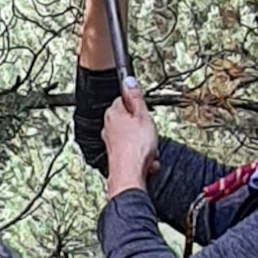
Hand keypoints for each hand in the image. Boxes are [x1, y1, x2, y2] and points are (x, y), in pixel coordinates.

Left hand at [103, 82, 159, 199]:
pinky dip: (143, 158)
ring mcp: (112, 143)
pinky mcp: (117, 157)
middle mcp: (108, 127)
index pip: (125, 100)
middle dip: (143, 129)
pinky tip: (147, 162)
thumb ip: (136, 97)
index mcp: (113, 113)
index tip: (145, 113)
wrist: (130, 176)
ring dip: (146, 145)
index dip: (138, 107)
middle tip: (148, 134)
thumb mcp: (143, 116)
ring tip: (149, 151)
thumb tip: (129, 80)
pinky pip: (135, 153)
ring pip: (135, 138)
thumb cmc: (135, 148)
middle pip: (131, 121)